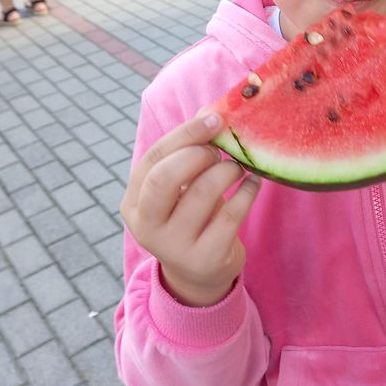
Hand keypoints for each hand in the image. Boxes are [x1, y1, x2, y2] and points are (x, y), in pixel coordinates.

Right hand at [120, 112, 259, 306]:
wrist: (200, 273)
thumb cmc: (189, 217)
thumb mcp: (179, 189)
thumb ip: (187, 153)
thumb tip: (211, 111)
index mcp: (133, 203)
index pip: (153, 158)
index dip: (185, 134)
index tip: (214, 120)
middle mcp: (147, 227)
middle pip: (164, 178)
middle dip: (198, 155)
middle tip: (220, 152)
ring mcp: (175, 247)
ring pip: (202, 193)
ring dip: (227, 171)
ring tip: (236, 168)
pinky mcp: (206, 258)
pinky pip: (231, 214)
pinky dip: (247, 192)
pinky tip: (252, 184)